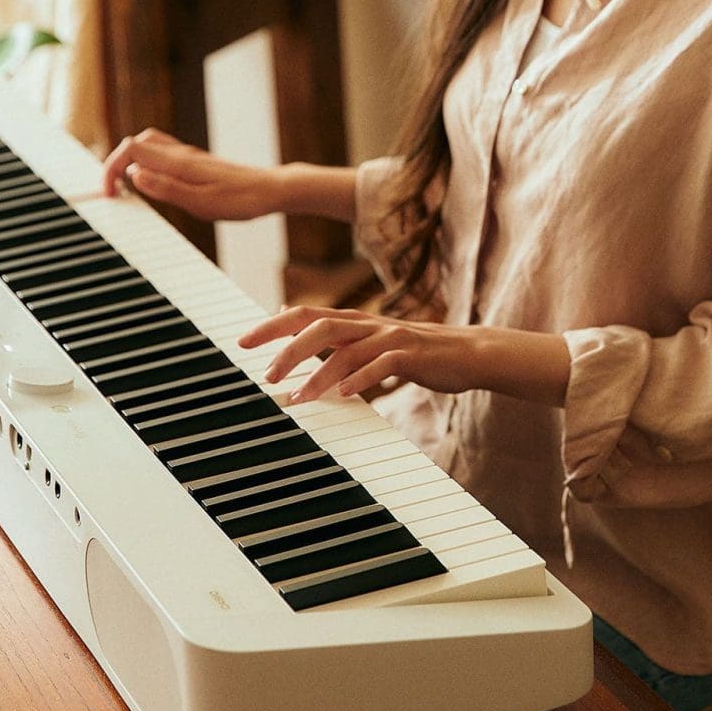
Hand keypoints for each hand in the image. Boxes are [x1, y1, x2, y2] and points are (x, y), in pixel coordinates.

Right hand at [100, 128, 281, 221]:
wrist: (270, 191)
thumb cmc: (239, 200)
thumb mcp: (200, 202)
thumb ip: (166, 188)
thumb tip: (134, 175)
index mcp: (178, 163)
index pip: (130, 149)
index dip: (111, 167)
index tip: (110, 194)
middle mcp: (181, 154)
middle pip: (136, 143)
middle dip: (117, 163)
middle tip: (115, 191)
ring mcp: (189, 157)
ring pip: (150, 146)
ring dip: (132, 162)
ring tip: (127, 187)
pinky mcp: (197, 163)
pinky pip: (163, 155)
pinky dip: (148, 164)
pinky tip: (153, 183)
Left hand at [240, 308, 570, 407]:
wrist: (469, 353)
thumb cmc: (417, 353)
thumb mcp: (372, 343)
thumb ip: (337, 340)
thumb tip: (296, 331)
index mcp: (355, 322)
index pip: (304, 314)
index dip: (272, 325)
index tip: (243, 342)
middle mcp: (368, 324)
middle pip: (318, 324)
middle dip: (287, 348)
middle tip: (265, 373)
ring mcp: (390, 337)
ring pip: (346, 347)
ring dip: (318, 372)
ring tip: (298, 396)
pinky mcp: (411, 355)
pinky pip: (382, 365)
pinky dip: (361, 379)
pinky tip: (345, 395)